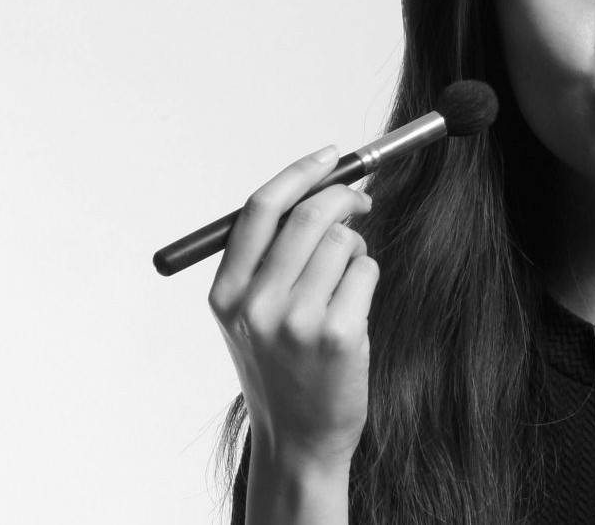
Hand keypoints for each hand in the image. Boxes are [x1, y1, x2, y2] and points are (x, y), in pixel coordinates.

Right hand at [208, 145, 377, 468]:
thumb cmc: (282, 366)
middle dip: (345, 196)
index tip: (331, 155)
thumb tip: (322, 187)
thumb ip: (270, 256)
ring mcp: (297, 320)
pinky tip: (354, 308)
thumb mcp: (250, 314)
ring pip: (345, 242)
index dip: (301, 172)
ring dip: (356, 249)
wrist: (298, 438)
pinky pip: (367, 271)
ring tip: (346, 280)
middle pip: (310, 215)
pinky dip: (368, 277)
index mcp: (226, 292)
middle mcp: (256, 304)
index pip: (262, 209)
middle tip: (363, 199)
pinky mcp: (338, 334)